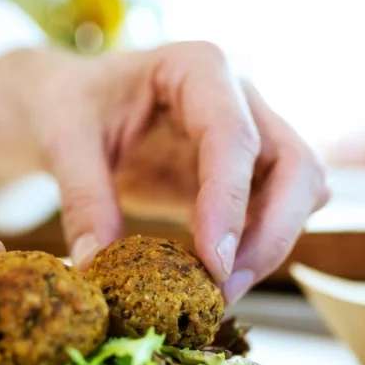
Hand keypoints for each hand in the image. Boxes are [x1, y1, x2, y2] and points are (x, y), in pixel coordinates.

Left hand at [0, 42, 330, 304]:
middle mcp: (239, 99)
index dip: (229, 203)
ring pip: (300, 194)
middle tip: (222, 290)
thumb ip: (83, 199)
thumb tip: (97, 266)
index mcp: (198, 69)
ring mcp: (250, 137)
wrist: (75, 106)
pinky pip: (272, 213)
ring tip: (217, 295)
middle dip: (270, 235)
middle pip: (295, 166)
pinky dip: (254, 249)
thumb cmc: (71, 106)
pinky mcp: (243, 175)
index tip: (213, 264)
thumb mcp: (63, 141)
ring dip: (268, 249)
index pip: (233, 136)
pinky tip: (214, 279)